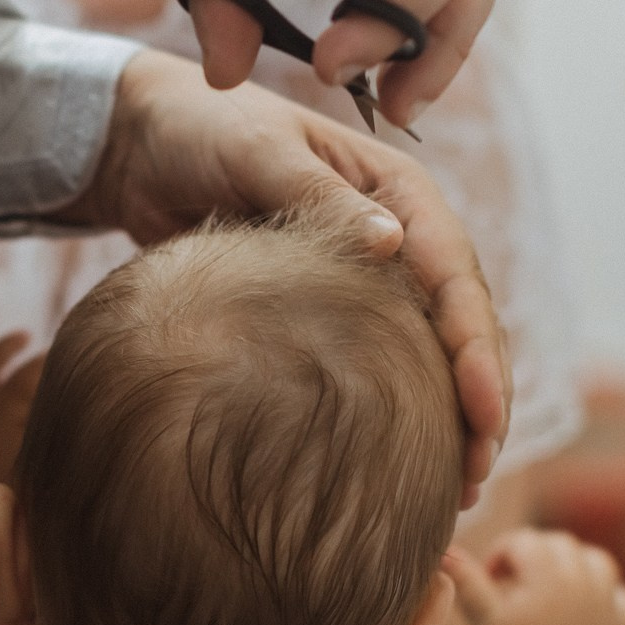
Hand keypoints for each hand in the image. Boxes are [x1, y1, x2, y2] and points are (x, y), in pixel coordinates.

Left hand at [61, 50, 509, 496]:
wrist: (144, 143)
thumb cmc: (201, 129)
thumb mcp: (257, 152)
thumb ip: (318, 194)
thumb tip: (392, 243)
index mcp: (399, 188)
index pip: (456, 274)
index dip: (474, 346)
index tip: (480, 410)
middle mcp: (403, 233)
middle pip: (463, 324)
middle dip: (481, 400)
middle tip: (475, 476)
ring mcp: (376, 275)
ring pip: (436, 352)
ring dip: (452, 419)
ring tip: (457, 494)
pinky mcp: (340, 309)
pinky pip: (389, 362)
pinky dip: (405, 413)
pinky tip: (405, 471)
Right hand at [449, 531, 624, 624]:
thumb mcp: (485, 620)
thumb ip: (468, 582)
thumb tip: (445, 552)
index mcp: (549, 572)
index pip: (524, 541)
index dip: (501, 555)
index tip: (489, 580)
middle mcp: (584, 579)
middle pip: (560, 544)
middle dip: (536, 554)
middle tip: (516, 584)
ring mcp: (607, 601)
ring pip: (596, 561)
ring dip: (573, 565)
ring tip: (552, 587)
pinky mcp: (622, 624)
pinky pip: (620, 594)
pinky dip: (604, 594)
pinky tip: (585, 608)